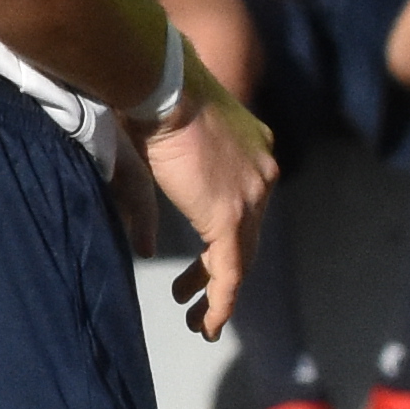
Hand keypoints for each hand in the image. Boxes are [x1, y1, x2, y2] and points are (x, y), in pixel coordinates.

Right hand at [140, 52, 280, 341]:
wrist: (159, 83)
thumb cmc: (149, 96)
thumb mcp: (161, 140)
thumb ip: (160, 191)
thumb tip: (146, 244)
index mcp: (252, 146)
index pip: (245, 200)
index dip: (225, 233)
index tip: (203, 254)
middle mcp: (262, 170)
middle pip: (246, 232)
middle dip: (218, 267)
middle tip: (191, 293)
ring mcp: (253, 194)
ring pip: (240, 257)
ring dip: (215, 291)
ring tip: (195, 318)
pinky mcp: (231, 217)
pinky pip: (231, 272)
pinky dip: (220, 302)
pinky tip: (206, 325)